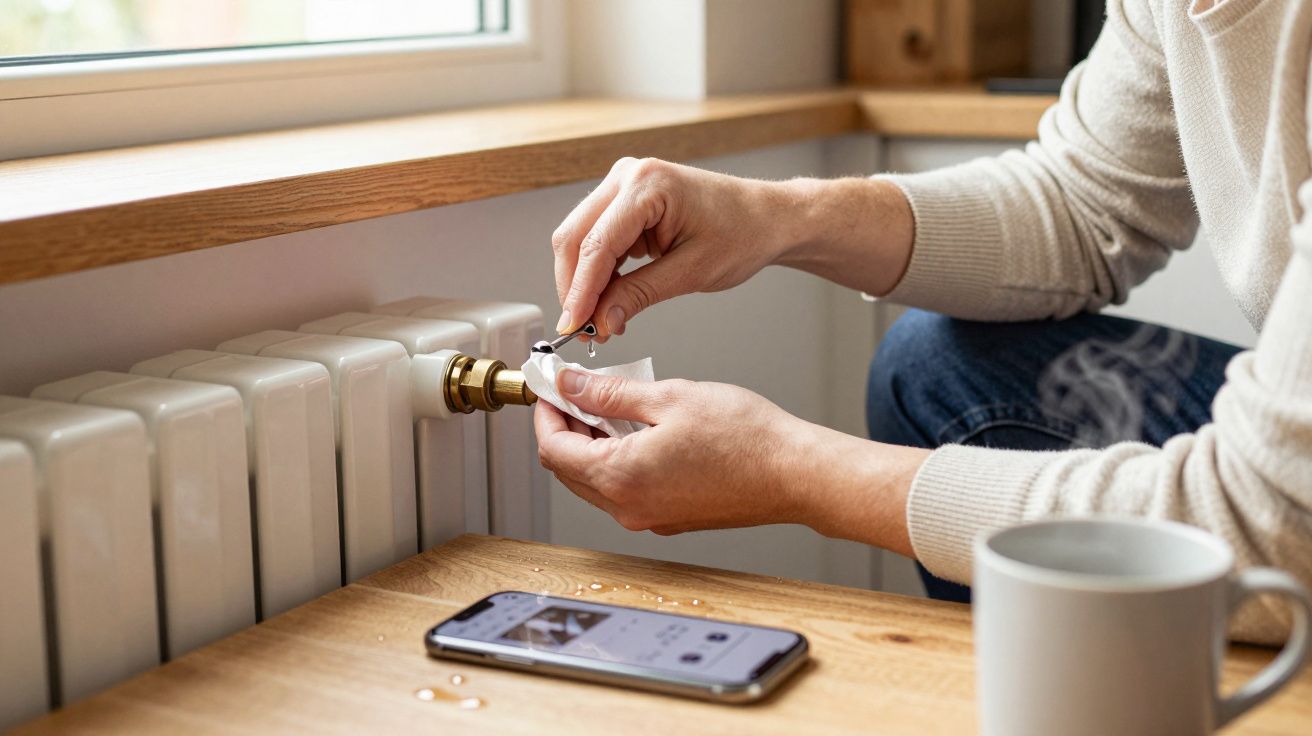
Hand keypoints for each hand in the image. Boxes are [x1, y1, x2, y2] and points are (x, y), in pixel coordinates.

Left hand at [533, 368, 927, 553]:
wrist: (796, 474)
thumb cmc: (747, 438)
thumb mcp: (668, 397)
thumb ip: (609, 393)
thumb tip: (571, 386)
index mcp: (620, 478)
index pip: (553, 448)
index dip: (545, 411)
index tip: (549, 385)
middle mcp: (629, 507)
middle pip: (568, 468)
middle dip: (564, 427)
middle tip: (574, 390)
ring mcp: (650, 517)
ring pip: (596, 480)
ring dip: (592, 443)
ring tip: (611, 403)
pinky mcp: (670, 517)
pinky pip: (626, 489)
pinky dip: (619, 459)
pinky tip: (639, 429)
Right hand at [551, 157, 793, 340]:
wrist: (766, 218)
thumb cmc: (742, 234)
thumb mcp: (691, 272)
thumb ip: (640, 295)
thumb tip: (602, 320)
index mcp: (647, 185)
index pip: (596, 245)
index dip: (580, 291)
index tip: (574, 327)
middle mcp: (628, 176)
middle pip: (574, 237)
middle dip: (575, 287)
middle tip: (584, 330)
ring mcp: (624, 185)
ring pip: (578, 239)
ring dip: (583, 282)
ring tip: (600, 321)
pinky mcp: (624, 201)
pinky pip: (596, 238)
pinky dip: (597, 272)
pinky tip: (609, 299)